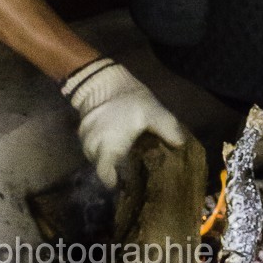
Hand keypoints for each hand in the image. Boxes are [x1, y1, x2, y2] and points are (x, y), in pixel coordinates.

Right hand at [62, 59, 186, 188]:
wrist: (103, 78)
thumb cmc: (128, 99)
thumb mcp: (153, 112)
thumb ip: (167, 129)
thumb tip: (180, 145)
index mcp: (109, 147)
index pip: (105, 175)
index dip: (113, 181)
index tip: (123, 183)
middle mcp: (93, 146)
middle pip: (100, 166)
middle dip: (112, 170)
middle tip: (128, 169)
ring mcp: (85, 138)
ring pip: (94, 156)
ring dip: (106, 158)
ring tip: (121, 156)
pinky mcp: (83, 129)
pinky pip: (91, 145)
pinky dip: (100, 146)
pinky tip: (113, 142)